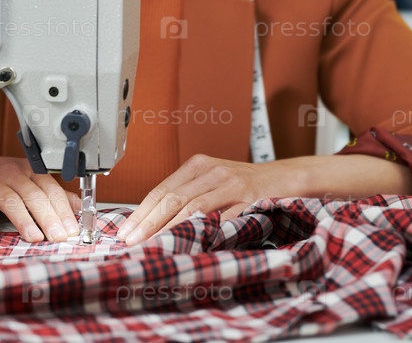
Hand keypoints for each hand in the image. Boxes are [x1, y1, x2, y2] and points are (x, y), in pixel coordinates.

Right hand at [0, 155, 81, 242]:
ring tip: (34, 238)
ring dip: (23, 220)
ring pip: (9, 200)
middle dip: (48, 217)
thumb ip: (52, 193)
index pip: (50, 189)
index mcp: (29, 170)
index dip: (62, 209)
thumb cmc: (1, 177)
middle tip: (58, 237)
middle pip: (32, 195)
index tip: (71, 230)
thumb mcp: (28, 179)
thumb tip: (78, 207)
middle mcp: (10, 174)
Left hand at [116, 155, 275, 245]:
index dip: (141, 212)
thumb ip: (187, 195)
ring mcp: (231, 184)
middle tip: (132, 241)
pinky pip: (222, 219)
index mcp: (198, 165)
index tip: (126, 231)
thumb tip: (152, 223)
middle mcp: (212, 171)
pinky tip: (190, 244)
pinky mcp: (249, 199)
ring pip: (193, 207)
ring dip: (170, 229)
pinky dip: (205, 232)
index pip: (161, 190)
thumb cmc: (244, 184)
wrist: (285, 177)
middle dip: (148, 222)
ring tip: (154, 245)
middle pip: (172, 198)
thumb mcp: (212, 181)